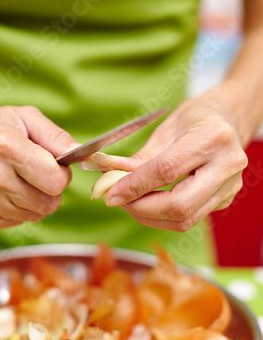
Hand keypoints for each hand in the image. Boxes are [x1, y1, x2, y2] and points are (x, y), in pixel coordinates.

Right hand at [0, 100, 76, 228]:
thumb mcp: (27, 118)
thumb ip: (57, 137)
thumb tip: (82, 156)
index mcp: (5, 146)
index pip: (56, 181)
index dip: (62, 174)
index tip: (53, 165)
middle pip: (48, 203)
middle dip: (50, 189)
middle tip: (36, 172)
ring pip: (35, 215)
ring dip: (34, 200)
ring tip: (18, 179)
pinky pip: (17, 222)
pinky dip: (18, 209)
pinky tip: (5, 190)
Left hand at [103, 97, 247, 231]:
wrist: (228, 121)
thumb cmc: (195, 120)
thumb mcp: (165, 129)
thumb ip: (139, 157)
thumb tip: (109, 175)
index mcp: (212, 138)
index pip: (167, 171)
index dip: (135, 186)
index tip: (111, 193)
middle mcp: (227, 165)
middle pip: (179, 205)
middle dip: (141, 208)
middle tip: (119, 201)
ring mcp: (230, 186)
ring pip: (184, 219)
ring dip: (149, 217)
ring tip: (130, 202)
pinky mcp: (225, 201)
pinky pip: (188, 220)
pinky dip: (161, 218)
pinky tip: (147, 205)